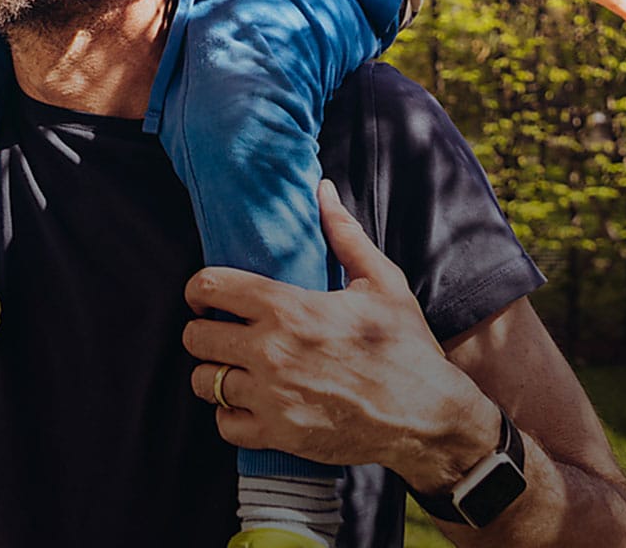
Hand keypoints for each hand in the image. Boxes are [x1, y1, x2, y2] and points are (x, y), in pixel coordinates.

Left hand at [183, 181, 497, 491]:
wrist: (431, 416)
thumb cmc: (407, 346)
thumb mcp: (382, 282)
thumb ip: (344, 234)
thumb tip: (322, 189)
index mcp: (289, 308)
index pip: (208, 287)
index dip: (198, 290)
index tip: (204, 298)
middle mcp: (272, 351)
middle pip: (195, 337)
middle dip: (203, 332)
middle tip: (221, 334)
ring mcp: (272, 396)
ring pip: (204, 381)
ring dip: (214, 374)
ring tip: (234, 369)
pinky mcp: (279, 435)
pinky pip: (224, 424)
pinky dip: (230, 415)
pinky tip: (249, 404)